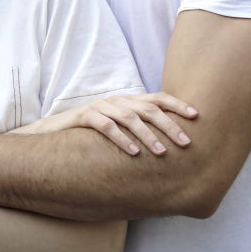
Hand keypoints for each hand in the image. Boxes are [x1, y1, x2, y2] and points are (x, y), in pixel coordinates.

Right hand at [18, 92, 197, 155]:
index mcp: (128, 101)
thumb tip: (168, 144)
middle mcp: (117, 101)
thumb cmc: (92, 134)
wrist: (54, 132)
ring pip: (129, 117)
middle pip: (148, 108)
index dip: (177, 105)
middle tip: (186, 142)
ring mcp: (100, 106)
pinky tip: (133, 152)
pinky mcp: (84, 117)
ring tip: (162, 153)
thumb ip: (139, 129)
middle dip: (169, 125)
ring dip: (148, 135)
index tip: (196, 116)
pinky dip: (121, 138)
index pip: (157, 98)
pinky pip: (105, 126)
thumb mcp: (118, 128)